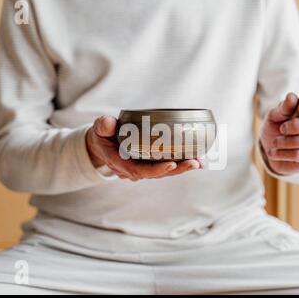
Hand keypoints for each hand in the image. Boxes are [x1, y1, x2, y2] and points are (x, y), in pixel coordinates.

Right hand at [86, 116, 202, 180]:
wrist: (100, 146)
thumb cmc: (101, 136)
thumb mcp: (98, 130)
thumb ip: (103, 126)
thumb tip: (109, 123)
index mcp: (120, 164)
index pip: (139, 170)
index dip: (156, 169)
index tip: (171, 164)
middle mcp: (133, 170)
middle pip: (157, 174)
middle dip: (177, 170)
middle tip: (194, 163)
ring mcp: (141, 169)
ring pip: (164, 172)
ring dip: (182, 168)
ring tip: (200, 162)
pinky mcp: (149, 164)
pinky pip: (166, 167)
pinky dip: (181, 164)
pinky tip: (196, 160)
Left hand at [260, 93, 298, 174]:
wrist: (270, 150)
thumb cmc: (275, 128)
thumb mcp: (274, 116)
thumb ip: (283, 108)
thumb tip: (291, 97)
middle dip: (298, 125)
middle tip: (282, 128)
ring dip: (288, 141)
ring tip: (275, 142)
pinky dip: (284, 153)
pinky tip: (274, 152)